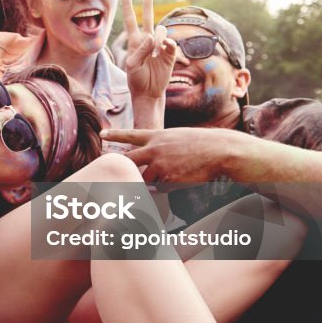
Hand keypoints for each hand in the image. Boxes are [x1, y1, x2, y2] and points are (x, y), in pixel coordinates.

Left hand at [101, 127, 238, 182]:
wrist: (219, 150)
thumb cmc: (202, 143)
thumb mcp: (177, 137)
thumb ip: (160, 146)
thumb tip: (149, 162)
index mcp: (157, 136)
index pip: (131, 134)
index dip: (115, 135)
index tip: (102, 135)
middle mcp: (154, 149)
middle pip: (128, 161)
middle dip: (121, 169)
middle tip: (113, 174)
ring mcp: (160, 164)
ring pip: (144, 179)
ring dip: (152, 182)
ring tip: (171, 174)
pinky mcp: (168, 178)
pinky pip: (161, 188)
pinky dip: (167, 188)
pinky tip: (181, 179)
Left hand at [122, 0, 175, 99]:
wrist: (148, 91)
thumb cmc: (136, 79)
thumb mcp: (132, 65)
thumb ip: (141, 49)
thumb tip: (152, 36)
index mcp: (135, 41)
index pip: (131, 20)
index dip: (127, 7)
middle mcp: (147, 40)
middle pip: (148, 16)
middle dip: (148, 1)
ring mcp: (159, 45)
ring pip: (161, 30)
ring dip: (158, 38)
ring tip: (155, 53)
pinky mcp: (170, 53)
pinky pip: (171, 42)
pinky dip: (167, 45)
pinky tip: (164, 49)